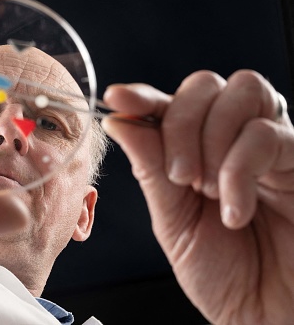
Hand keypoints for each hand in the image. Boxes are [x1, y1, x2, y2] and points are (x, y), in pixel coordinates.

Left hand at [102, 70, 293, 323]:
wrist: (264, 313)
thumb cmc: (222, 272)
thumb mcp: (173, 220)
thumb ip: (151, 169)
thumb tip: (119, 122)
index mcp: (195, 150)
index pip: (168, 103)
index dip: (142, 96)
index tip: (118, 99)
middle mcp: (232, 138)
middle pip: (204, 85)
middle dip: (180, 124)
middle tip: (179, 177)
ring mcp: (269, 144)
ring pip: (241, 92)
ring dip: (212, 140)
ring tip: (207, 191)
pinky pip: (268, 134)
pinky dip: (240, 169)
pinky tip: (235, 209)